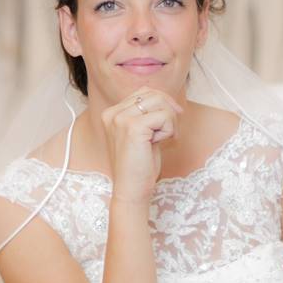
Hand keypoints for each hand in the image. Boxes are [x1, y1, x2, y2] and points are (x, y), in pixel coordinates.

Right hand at [101, 87, 183, 203]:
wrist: (131, 189)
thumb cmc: (138, 166)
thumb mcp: (142, 134)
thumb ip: (147, 115)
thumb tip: (170, 100)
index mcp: (111, 113)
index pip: (144, 92)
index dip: (163, 103)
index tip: (171, 120)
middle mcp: (112, 113)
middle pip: (153, 94)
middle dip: (168, 111)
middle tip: (169, 133)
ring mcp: (120, 119)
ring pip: (160, 103)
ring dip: (169, 121)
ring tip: (161, 139)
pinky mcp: (133, 127)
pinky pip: (164, 116)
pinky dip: (168, 130)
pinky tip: (158, 144)